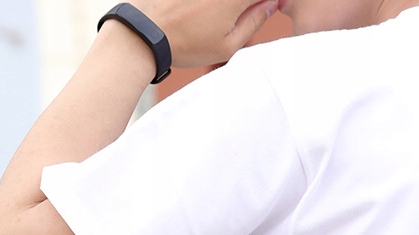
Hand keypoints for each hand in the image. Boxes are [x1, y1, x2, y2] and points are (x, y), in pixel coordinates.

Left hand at [134, 0, 279, 68]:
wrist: (147, 32)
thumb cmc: (188, 45)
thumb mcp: (228, 46)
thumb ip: (254, 22)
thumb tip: (271, 4)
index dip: (267, 2)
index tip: (265, 9)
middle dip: (246, 6)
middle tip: (236, 18)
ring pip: (221, 1)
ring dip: (222, 9)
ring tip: (209, 22)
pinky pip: (206, 1)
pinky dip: (206, 6)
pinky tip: (196, 13)